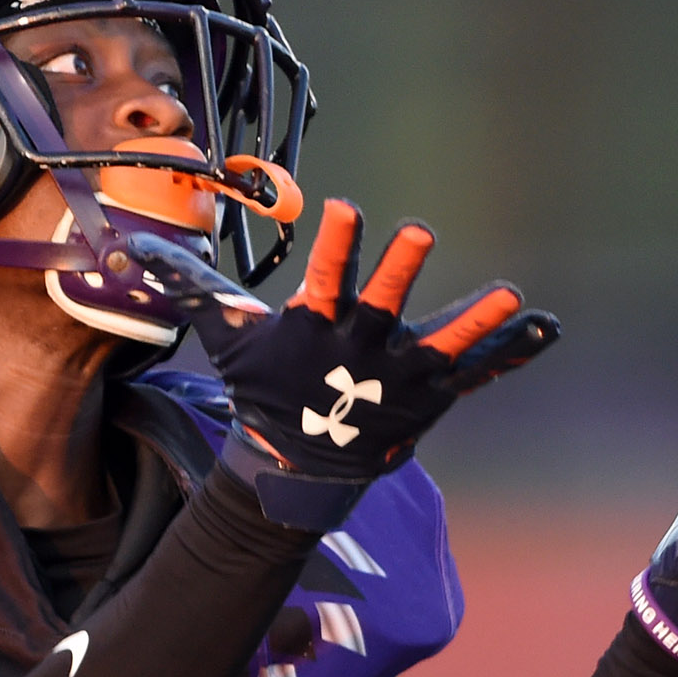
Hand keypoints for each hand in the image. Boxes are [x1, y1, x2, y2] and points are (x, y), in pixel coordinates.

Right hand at [130, 199, 558, 519]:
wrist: (297, 469)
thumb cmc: (263, 391)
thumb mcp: (227, 340)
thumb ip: (192, 287)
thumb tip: (130, 246)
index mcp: (313, 328)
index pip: (324, 278)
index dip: (336, 244)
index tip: (347, 207)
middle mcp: (359, 350)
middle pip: (382, 306)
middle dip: (399, 271)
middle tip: (419, 231)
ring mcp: (399, 377)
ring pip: (444, 344)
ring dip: (478, 320)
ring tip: (513, 296)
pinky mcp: (430, 397)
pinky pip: (476, 373)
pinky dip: (511, 353)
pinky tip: (547, 329)